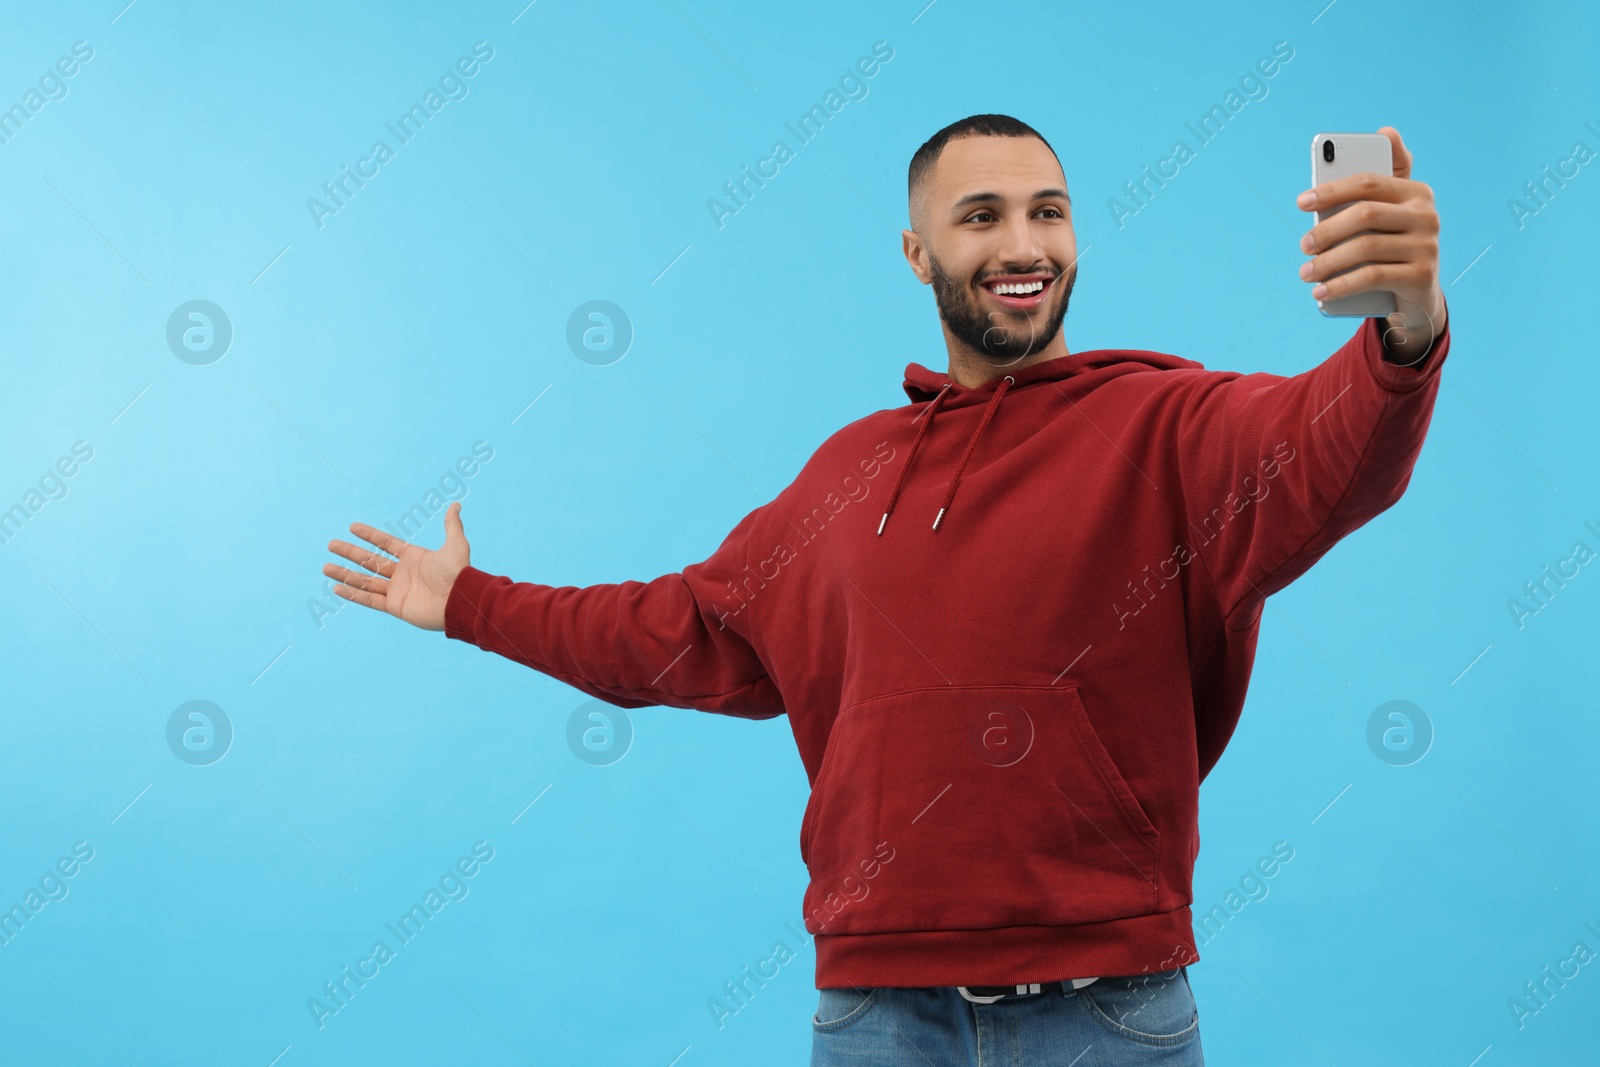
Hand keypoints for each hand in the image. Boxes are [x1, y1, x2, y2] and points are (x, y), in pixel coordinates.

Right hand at [323, 502, 470, 631]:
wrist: (460, 600)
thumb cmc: (458, 572)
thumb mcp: (456, 544)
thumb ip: (451, 525)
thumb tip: (456, 504)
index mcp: (414, 557)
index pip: (386, 543)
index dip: (370, 535)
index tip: (352, 527)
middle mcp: (403, 573)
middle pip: (370, 561)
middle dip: (350, 553)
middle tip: (331, 545)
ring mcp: (398, 590)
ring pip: (365, 580)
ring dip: (345, 574)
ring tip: (326, 567)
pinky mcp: (395, 606)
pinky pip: (370, 599)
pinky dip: (353, 594)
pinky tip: (337, 588)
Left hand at [1297, 126, 1445, 364]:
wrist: (1419, 294)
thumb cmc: (1392, 246)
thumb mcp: (1388, 214)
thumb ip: (1378, 183)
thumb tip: (1386, 131)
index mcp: (1415, 192)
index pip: (1368, 183)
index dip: (1332, 190)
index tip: (1301, 202)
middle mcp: (1426, 214)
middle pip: (1365, 214)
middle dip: (1327, 230)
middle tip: (1303, 246)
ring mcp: (1427, 245)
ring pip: (1366, 248)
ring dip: (1328, 262)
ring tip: (1306, 273)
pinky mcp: (1422, 276)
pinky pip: (1372, 277)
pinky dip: (1340, 285)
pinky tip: (1320, 292)